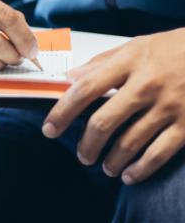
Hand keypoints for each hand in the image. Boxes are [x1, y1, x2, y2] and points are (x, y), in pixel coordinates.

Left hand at [43, 29, 184, 184]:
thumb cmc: (174, 49)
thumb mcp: (136, 46)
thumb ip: (101, 63)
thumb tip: (70, 78)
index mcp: (129, 62)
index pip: (85, 89)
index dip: (62, 112)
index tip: (49, 129)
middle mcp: (147, 84)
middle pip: (103, 122)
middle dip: (87, 145)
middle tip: (82, 156)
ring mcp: (169, 106)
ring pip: (129, 143)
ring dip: (111, 161)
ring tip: (105, 167)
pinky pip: (158, 153)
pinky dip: (140, 169)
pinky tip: (130, 175)